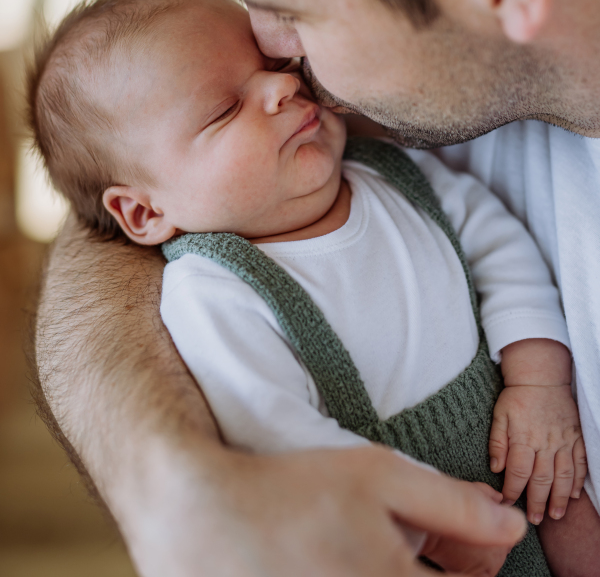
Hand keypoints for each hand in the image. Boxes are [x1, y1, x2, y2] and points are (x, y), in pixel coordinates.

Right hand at [124, 444, 526, 576]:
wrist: (202, 516)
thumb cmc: (292, 489)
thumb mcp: (380, 477)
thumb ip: (454, 504)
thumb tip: (513, 526)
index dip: (470, 573)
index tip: (450, 555)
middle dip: (431, 574)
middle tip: (404, 550)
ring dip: (390, 575)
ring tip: (358, 554)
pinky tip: (330, 562)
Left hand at [489, 384, 586, 523]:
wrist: (541, 377)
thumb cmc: (517, 397)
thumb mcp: (499, 415)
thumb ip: (497, 442)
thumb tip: (495, 468)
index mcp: (523, 438)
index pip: (518, 472)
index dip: (513, 491)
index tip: (508, 503)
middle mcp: (545, 443)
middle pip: (542, 479)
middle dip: (538, 502)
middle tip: (535, 519)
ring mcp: (563, 441)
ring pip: (563, 475)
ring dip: (559, 498)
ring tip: (555, 515)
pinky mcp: (576, 437)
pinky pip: (580, 462)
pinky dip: (578, 480)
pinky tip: (573, 494)